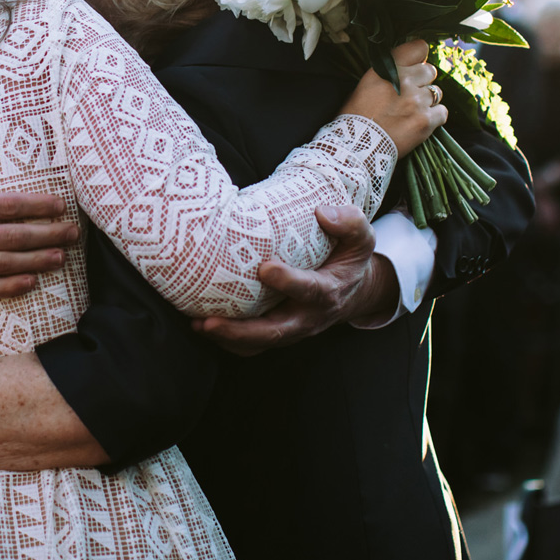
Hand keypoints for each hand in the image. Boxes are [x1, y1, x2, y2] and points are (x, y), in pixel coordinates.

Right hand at [0, 125, 80, 298]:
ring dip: (35, 260)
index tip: (60, 205)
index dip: (37, 205)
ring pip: (3, 264)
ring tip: (59, 257)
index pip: (6, 206)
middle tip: (73, 233)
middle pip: (13, 236)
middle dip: (47, 233)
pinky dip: (8, 286)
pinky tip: (29, 282)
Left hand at [191, 205, 395, 354]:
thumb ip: (350, 222)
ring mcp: (291, 330)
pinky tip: (201, 324)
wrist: (351, 292)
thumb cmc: (348, 259)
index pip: (309, 290)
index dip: (288, 281)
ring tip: (198, 325)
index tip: (265, 268)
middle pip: (275, 331)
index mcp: (328, 292)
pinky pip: (252, 346)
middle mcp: (308, 317)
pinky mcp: (277, 333)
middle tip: (210, 321)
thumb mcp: (361, 239)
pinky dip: (228, 341)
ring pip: (259, 344)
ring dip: (228, 339)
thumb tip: (322, 213)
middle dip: (242, 331)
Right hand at [341, 40, 446, 155]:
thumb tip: (407, 69)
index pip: (419, 47)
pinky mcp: (425, 121)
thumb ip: (386, 73)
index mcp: (386, 68)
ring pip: (436, 92)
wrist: (356, 148)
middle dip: (423, 81)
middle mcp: (404, 80)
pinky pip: (442, 112)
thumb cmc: (355, 117)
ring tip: (413, 111)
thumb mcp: (365, 85)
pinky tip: (421, 122)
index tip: (415, 65)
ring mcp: (417, 101)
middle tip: (411, 94)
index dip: (419, 57)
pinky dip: (434, 117)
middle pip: (430, 71)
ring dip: (427, 100)